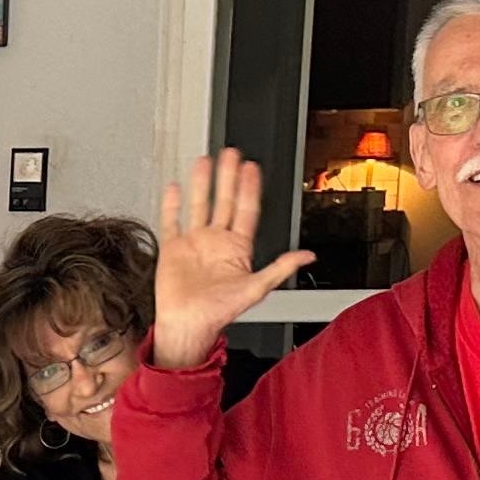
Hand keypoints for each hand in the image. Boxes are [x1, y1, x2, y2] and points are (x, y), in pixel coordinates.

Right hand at [151, 149, 309, 367]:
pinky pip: (172, 220)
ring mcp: (195, 242)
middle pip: (224, 201)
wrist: (187, 324)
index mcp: (237, 248)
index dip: (250, 188)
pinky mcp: (173, 248)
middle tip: (231, 154)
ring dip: (203, 183)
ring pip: (200, 205)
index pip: (246, 210)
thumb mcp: (257, 288)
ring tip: (205, 162)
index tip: (252, 168)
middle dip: (228, 177)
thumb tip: (308, 256)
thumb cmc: (220, 312)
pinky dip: (173, 204)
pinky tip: (175, 187)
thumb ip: (281, 268)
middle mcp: (217, 241)